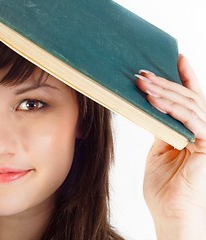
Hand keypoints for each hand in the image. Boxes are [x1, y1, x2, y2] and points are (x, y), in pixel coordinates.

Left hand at [136, 55, 205, 238]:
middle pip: (188, 98)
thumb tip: (152, 108)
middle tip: (141, 74)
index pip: (190, 99)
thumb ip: (161, 128)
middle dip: (164, 83)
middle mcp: (203, 131)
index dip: (184, 77)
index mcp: (191, 131)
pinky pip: (191, 121)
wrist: (171, 215)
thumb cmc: (164, 187)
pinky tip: (153, 101)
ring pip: (189, 105)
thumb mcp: (159, 150)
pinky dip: (172, 109)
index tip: (174, 57)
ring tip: (141, 83)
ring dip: (163, 92)